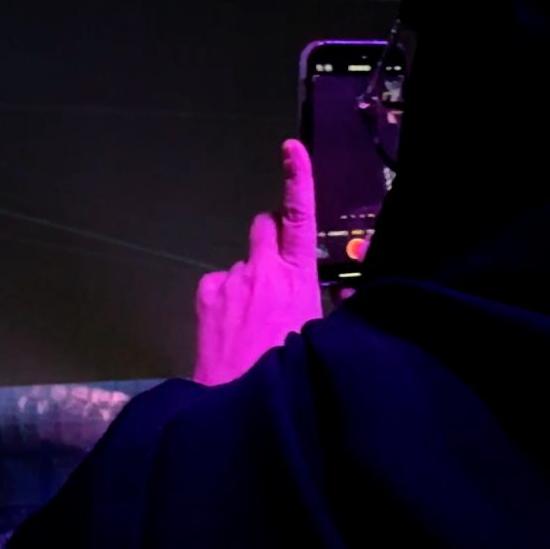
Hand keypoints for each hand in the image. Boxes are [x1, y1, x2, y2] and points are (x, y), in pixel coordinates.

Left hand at [192, 140, 323, 385]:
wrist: (242, 399)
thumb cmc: (288, 367)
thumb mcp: (320, 333)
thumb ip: (328, 306)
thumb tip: (343, 294)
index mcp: (300, 276)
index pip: (301, 216)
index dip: (298, 179)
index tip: (292, 149)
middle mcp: (265, 268)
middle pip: (265, 227)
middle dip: (270, 237)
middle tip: (274, 272)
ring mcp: (232, 279)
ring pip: (241, 265)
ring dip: (246, 281)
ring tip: (250, 323)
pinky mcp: (207, 293)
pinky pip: (218, 283)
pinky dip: (223, 297)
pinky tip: (229, 328)